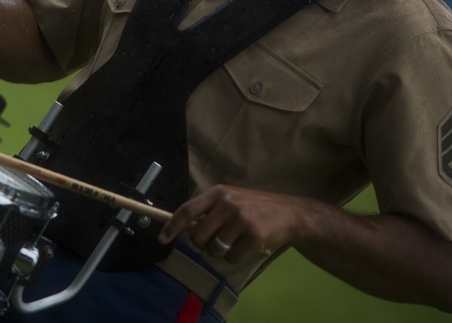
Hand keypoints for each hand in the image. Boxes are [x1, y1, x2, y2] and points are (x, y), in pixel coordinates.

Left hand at [159, 185, 304, 263]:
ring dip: (221, 252)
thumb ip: (209, 211)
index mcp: (218, 193)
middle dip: (202, 244)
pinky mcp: (253, 236)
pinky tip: (247, 246)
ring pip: (214, 249)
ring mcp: (241, 219)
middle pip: (197, 235)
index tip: (162, 239)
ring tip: (235, 241)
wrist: (289, 213)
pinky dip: (236, 257)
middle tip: (214, 242)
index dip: (171, 226)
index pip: (187, 210)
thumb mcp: (231, 200)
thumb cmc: (254, 208)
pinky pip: (231, 257)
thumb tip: (184, 228)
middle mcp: (227, 203)